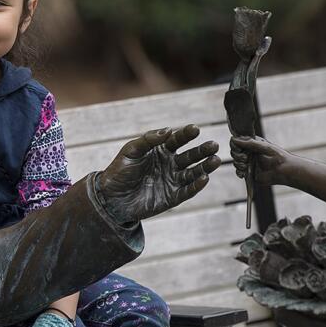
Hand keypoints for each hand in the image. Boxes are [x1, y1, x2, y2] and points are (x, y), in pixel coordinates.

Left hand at [94, 125, 220, 224]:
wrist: (111, 198)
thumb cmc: (119, 171)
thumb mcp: (131, 150)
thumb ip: (149, 139)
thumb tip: (168, 130)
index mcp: (160, 150)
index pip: (177, 140)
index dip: (187, 134)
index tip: (195, 128)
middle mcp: (170, 164)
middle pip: (190, 155)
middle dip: (202, 150)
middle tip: (213, 145)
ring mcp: (172, 181)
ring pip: (193, 172)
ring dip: (205, 167)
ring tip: (215, 160)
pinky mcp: (172, 197)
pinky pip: (187, 191)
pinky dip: (196, 185)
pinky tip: (204, 178)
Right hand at [230, 135, 289, 185]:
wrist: (283, 170)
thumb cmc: (276, 155)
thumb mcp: (262, 146)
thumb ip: (248, 143)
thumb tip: (233, 139)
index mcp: (252, 144)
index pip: (237, 142)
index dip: (235, 146)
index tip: (239, 149)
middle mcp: (249, 152)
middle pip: (234, 152)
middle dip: (237, 156)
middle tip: (245, 159)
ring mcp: (248, 163)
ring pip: (236, 162)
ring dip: (238, 164)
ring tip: (246, 166)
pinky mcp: (249, 172)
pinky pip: (239, 172)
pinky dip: (239, 173)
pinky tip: (243, 174)